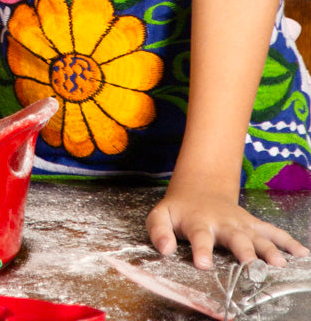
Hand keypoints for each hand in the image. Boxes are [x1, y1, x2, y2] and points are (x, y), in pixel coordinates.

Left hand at [146, 185, 309, 268]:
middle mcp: (223, 223)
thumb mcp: (161, 215)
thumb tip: (164, 249)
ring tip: (279, 264)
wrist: (199, 189)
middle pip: (235, 237)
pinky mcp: (253, 225)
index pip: (200, 237)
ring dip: (269, 249)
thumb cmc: (180, 209)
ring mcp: (241, 224)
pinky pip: (273, 232)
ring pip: (257, 236)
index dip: (201, 250)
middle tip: (249, 264)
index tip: (204, 264)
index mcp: (199, 222)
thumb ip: (158, 231)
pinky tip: (302, 253)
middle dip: (243, 250)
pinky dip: (288, 242)